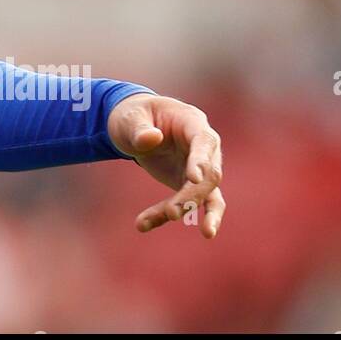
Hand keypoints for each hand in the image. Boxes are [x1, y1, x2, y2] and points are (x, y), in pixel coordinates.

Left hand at [107, 93, 225, 238]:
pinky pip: (184, 204)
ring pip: (204, 195)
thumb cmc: (135, 114)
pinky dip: (164, 215)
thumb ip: (139, 128)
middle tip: (172, 212)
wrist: (134, 124)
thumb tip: (151, 139)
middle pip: (210, 174)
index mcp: (192, 122)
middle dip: (192, 194)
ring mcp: (199, 168)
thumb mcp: (130, 116)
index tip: (194, 178)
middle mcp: (204, 147)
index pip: (205, 142)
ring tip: (172, 221)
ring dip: (189, 210)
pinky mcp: (187, 185)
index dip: (201, 160)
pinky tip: (143, 225)